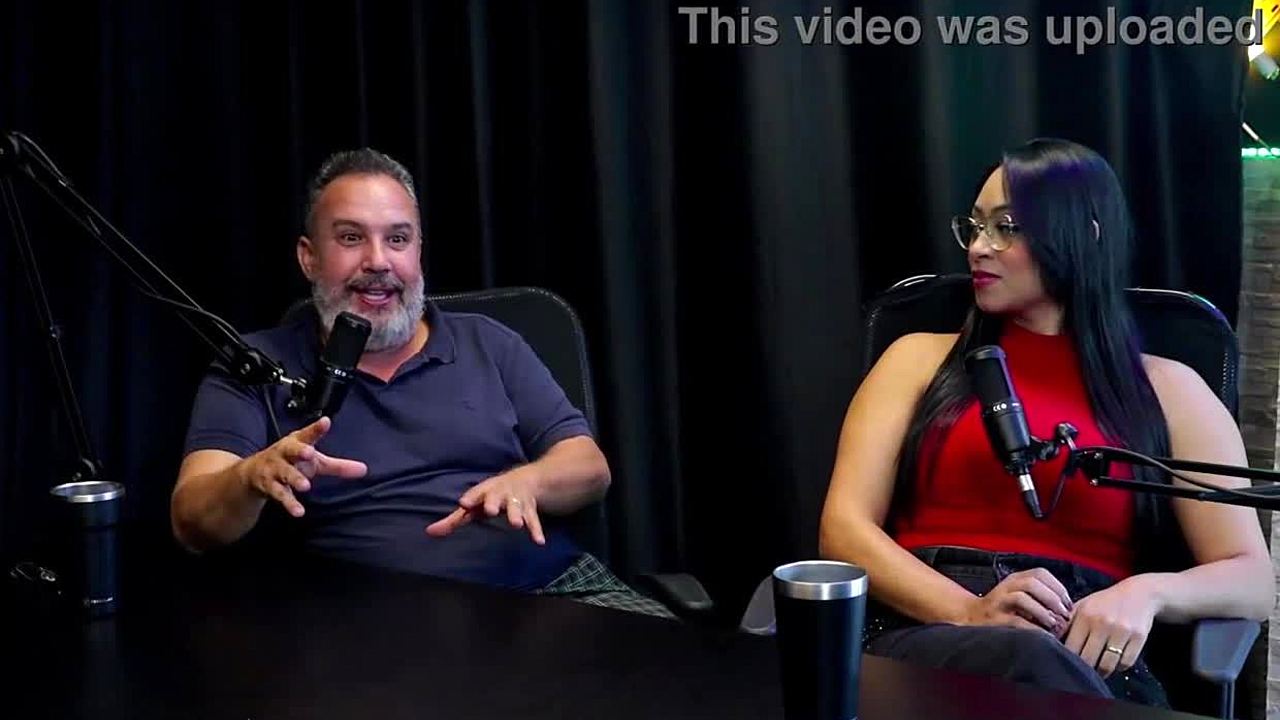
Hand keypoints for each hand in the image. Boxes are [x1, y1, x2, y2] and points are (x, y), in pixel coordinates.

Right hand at [239, 416, 367, 516]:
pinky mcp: (269, 486)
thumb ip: (338, 466)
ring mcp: (274, 470)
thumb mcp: (314, 461)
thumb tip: (364, 470)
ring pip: (284, 474)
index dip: (316, 428)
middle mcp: (284, 453)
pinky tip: (298, 511)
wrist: (252, 474)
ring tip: (306, 486)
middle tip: (310, 453)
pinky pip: (279, 494)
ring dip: (294, 479)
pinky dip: (289, 503)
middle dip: (299, 451)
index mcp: (297, 443)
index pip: (308, 434)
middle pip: (291, 450)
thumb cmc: (290, 462)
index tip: (325, 422)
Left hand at [426, 468, 544, 544]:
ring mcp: (516, 501)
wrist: (525, 480)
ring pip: (516, 507)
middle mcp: (500, 494)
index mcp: (485, 491)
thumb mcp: (473, 504)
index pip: (476, 493)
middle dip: (493, 503)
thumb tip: (429, 533)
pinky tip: (538, 541)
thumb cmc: (491, 496)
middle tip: (490, 510)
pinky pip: (534, 520)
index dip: (471, 497)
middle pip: (496, 498)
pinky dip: (536, 530)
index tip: (463, 503)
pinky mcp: (530, 509)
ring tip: (516, 525)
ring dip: (516, 515)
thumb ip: (452, 521)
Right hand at [958, 568, 1073, 634]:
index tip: (1069, 604)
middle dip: (1053, 598)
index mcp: (1015, 579)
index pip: (1040, 573)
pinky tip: (1044, 636)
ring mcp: (998, 601)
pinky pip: (1016, 620)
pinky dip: (1034, 628)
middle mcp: (1006, 586)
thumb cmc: (1003, 611)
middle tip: (1065, 614)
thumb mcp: (1019, 597)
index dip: (1058, 587)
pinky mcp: (995, 619)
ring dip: (1042, 610)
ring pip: (1022, 597)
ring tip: (1054, 624)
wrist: (971, 618)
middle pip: (1032, 582)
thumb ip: (1040, 598)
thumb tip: (1068, 610)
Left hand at [1063, 575, 1160, 677]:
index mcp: (1085, 615)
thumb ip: (1068, 623)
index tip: (1067, 664)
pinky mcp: (1138, 637)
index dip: (1068, 659)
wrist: (1139, 594)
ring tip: (1099, 670)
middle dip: (1084, 669)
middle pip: (1088, 658)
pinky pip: (1125, 663)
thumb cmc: (1105, 602)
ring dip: (1102, 672)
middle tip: (1083, 672)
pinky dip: (1119, 668)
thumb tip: (1050, 641)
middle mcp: (1102, 623)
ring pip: (1107, 664)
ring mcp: (1121, 630)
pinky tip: (1114, 663)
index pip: (1071, 647)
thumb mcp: (1083, 606)